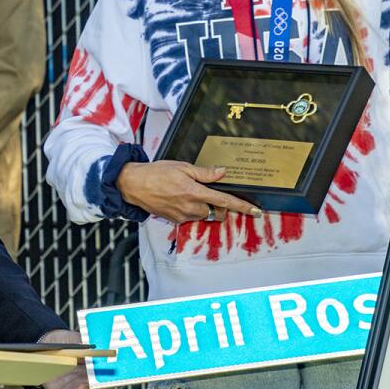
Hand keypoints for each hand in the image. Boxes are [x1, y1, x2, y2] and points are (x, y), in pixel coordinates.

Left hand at [38, 329, 106, 388]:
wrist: (45, 347)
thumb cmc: (64, 342)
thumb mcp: (77, 341)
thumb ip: (88, 346)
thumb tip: (99, 349)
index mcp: (95, 369)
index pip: (106, 380)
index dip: (107, 384)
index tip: (103, 383)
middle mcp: (88, 381)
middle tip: (83, 387)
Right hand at [116, 161, 261, 223]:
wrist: (134, 185)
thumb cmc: (157, 173)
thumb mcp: (182, 167)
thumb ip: (204, 173)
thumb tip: (223, 172)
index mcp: (194, 192)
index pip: (225, 202)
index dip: (242, 207)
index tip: (255, 211)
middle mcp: (190, 207)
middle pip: (216, 212)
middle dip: (220, 206)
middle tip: (213, 193)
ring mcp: (182, 216)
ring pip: (204, 215)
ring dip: (205, 207)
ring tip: (192, 192)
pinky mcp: (175, 220)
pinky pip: (191, 217)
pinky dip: (192, 209)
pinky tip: (181, 198)